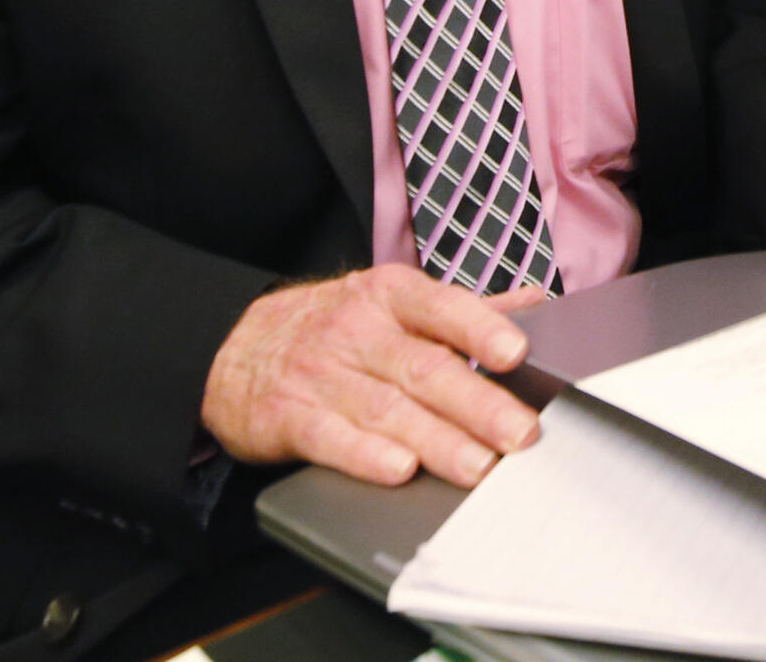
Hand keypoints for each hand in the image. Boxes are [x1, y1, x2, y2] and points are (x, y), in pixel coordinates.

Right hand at [200, 264, 550, 488]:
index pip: (441, 306)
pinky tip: (398, 469)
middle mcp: (356, 330)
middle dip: (477, 404)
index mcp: (388, 295)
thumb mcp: (388, 303)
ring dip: (436, 440)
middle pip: (423, 367)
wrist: (231, 349)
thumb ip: (459, 310)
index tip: (517, 353)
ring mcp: (319, 373)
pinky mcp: (286, 416)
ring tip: (478, 466)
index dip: (481, 329)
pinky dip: (364, 454)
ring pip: (386, 408)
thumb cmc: (328, 328)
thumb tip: (534, 304)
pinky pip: (329, 436)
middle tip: (519, 435)